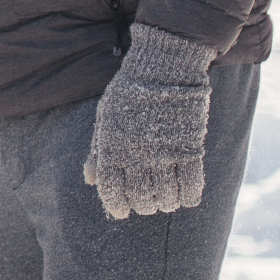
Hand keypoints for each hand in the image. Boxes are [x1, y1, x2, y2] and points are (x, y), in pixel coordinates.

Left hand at [83, 23, 212, 218]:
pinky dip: (188, 197)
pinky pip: (191, 186)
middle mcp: (137, 154)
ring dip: (165, 204)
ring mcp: (164, 153)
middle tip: (147, 203)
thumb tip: (88, 179)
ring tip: (165, 201)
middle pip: (140, 197)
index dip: (116, 206)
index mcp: (112, 146)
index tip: (121, 212)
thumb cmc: (130, 91)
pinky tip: (185, 196)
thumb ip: (97, 150)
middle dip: (142, 206)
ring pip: (165, 197)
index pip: (111, 190)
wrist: (163, 67)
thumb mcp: (105, 117)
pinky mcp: (190, 149)